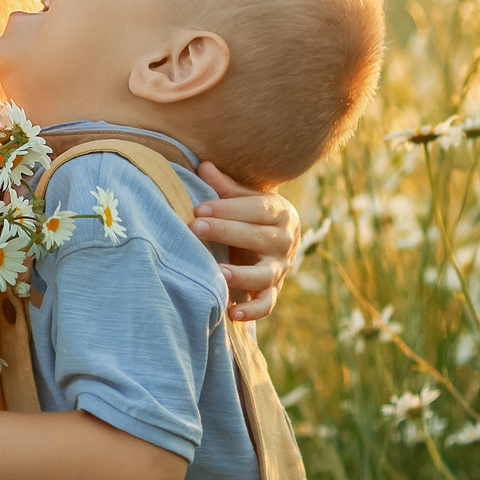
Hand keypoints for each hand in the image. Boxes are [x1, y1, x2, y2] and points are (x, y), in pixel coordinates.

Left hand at [190, 160, 299, 322]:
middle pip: (258, 237)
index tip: (199, 208)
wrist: (275, 235)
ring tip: (218, 272)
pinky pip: (267, 303)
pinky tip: (233, 313)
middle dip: (226, 232)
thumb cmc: (250, 213)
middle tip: (196, 228)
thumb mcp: (243, 197)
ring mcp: (280, 267)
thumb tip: (204, 166)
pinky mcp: (274, 290)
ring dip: (243, 275)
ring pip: (265, 273)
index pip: (256, 208)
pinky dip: (253, 310)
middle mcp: (284, 239)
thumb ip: (224, 186)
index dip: (228, 208)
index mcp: (279, 211)